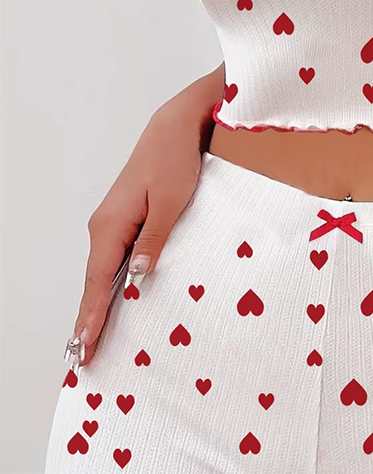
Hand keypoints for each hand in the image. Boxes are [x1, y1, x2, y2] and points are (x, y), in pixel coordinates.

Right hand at [68, 99, 208, 367]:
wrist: (177, 126)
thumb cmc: (176, 159)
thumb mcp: (170, 201)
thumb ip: (154, 238)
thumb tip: (137, 275)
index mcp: (112, 224)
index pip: (98, 281)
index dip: (91, 316)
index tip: (83, 348)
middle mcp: (106, 225)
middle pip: (94, 281)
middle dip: (88, 318)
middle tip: (82, 358)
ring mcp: (116, 221)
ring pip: (104, 271)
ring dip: (99, 303)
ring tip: (93, 338)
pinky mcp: (129, 217)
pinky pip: (116, 257)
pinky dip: (112, 282)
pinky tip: (118, 298)